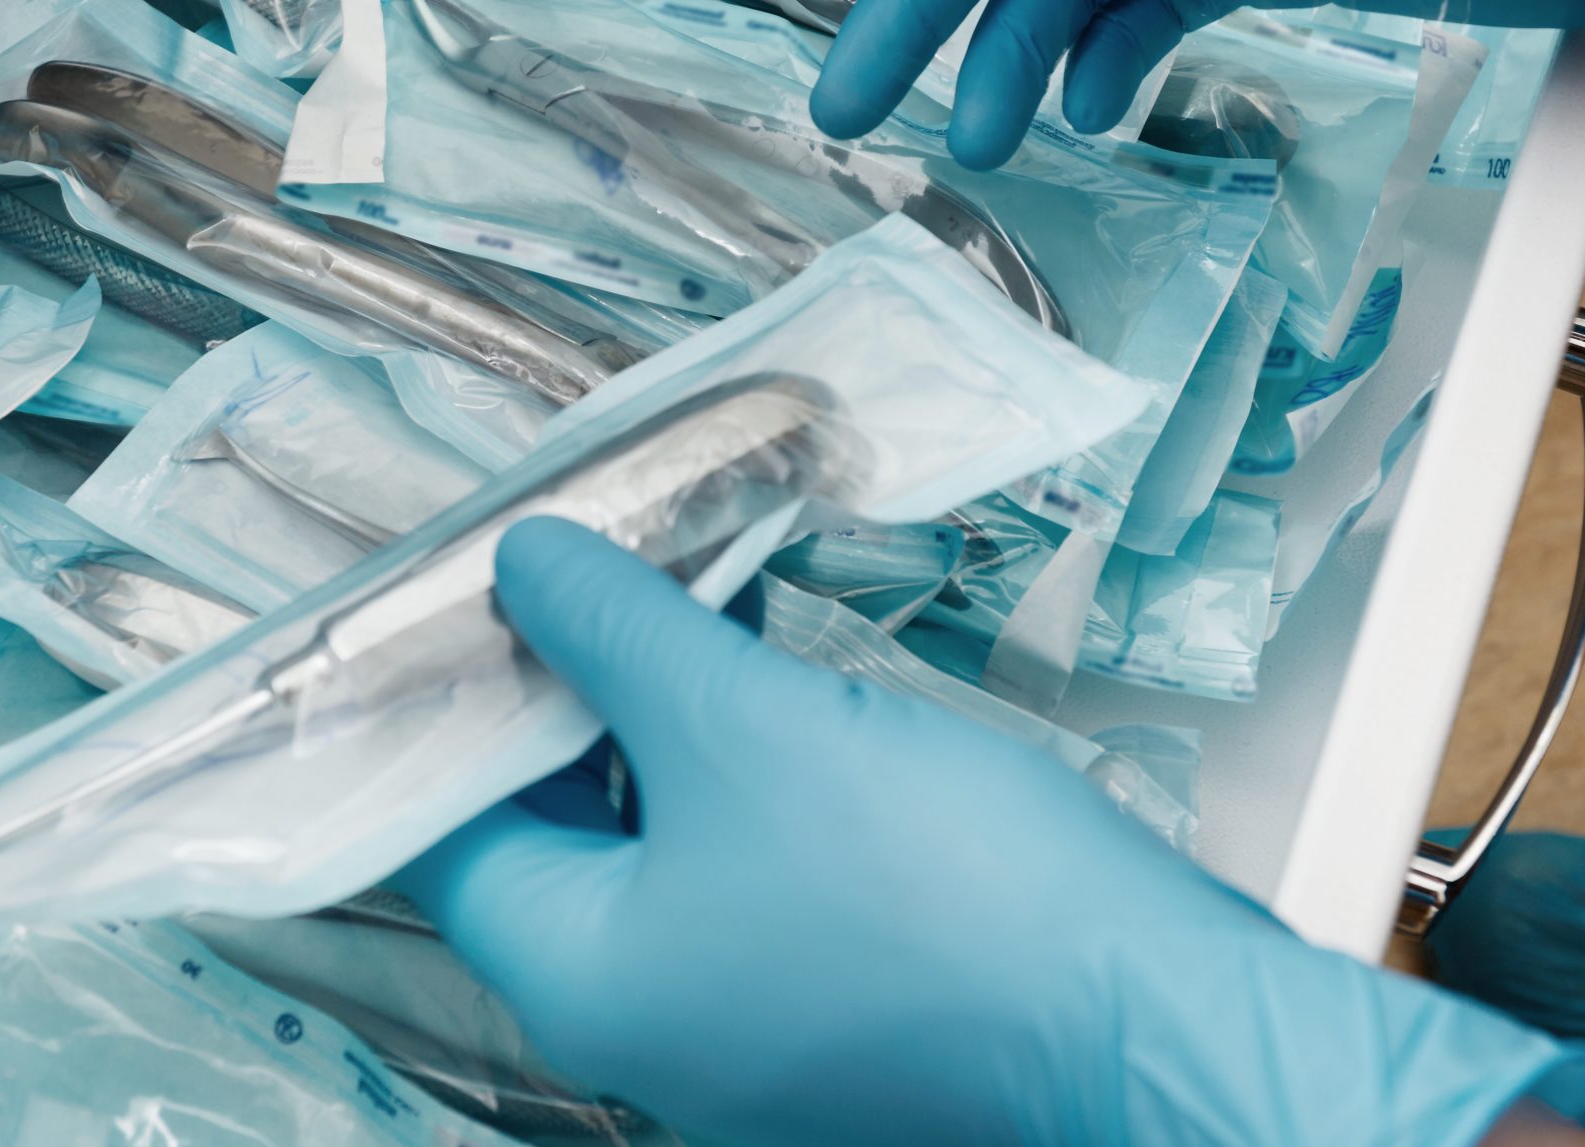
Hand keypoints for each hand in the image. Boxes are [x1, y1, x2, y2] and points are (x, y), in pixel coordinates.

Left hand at [398, 517, 1584, 1146]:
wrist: (1153, 1024)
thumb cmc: (935, 894)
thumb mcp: (741, 725)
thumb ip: (614, 635)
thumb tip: (518, 565)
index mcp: (577, 974)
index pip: (439, 827)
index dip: (431, 698)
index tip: (444, 588)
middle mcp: (640, 1014)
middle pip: (544, 828)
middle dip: (554, 684)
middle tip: (564, 560)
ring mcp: (739, 1015)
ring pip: (650, 835)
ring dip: (651, 709)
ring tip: (662, 575)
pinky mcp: (831, 991)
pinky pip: (739, 860)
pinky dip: (731, 759)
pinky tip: (756, 651)